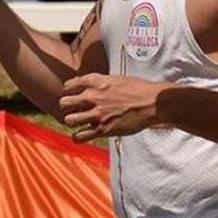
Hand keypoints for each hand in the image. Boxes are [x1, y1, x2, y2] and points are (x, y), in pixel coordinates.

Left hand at [59, 73, 174, 142]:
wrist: (153, 103)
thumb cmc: (140, 90)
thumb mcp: (117, 79)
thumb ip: (101, 83)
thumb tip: (92, 88)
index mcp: (97, 81)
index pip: (69, 85)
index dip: (69, 91)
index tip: (74, 95)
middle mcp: (93, 96)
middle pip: (64, 103)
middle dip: (67, 107)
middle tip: (75, 110)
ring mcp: (97, 114)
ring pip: (69, 120)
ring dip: (73, 121)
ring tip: (80, 122)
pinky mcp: (102, 129)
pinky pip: (79, 136)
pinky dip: (77, 137)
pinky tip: (82, 135)